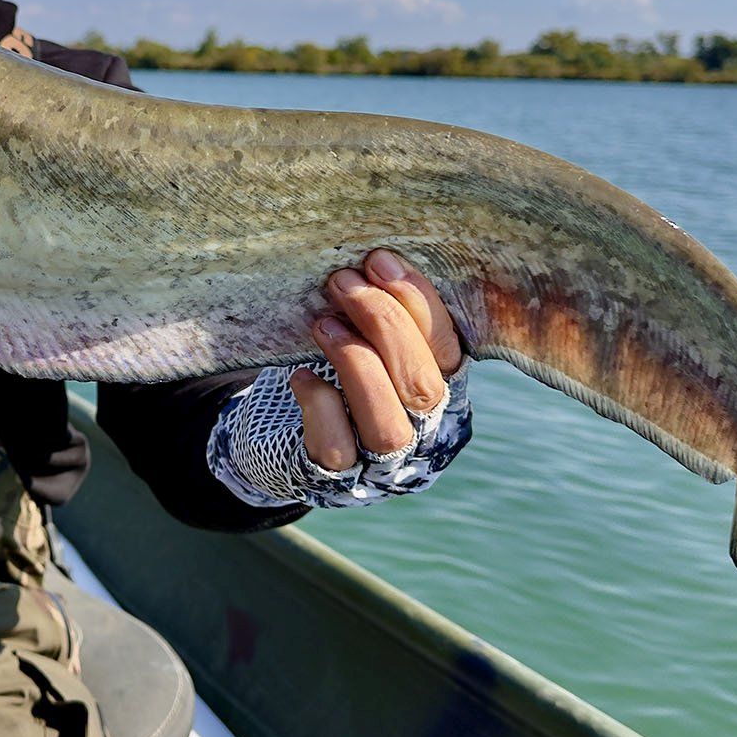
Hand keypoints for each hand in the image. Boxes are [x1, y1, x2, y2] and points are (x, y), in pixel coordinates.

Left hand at [203, 248, 473, 509]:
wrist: (287, 437)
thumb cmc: (338, 369)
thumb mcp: (369, 337)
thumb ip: (380, 313)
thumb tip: (369, 259)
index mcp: (444, 389)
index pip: (449, 347)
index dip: (418, 302)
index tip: (379, 261)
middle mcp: (425, 432)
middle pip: (422, 386)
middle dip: (383, 325)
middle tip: (342, 282)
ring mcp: (383, 463)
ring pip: (388, 427)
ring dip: (356, 364)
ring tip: (322, 323)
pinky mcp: (338, 478)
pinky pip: (337, 448)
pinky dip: (319, 405)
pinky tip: (299, 376)